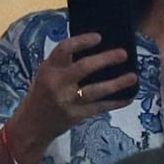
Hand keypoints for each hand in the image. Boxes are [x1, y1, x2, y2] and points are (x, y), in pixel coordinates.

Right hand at [6, 33, 135, 157]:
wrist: (31, 125)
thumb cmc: (41, 95)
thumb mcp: (46, 75)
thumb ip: (64, 65)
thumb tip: (95, 51)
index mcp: (48, 69)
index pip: (64, 50)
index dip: (82, 41)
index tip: (99, 37)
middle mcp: (57, 84)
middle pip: (83, 68)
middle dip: (105, 60)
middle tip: (123, 54)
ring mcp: (67, 101)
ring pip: (96, 90)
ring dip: (116, 83)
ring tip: (133, 77)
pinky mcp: (76, 116)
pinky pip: (100, 107)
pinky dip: (115, 102)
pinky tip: (128, 98)